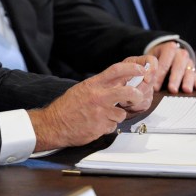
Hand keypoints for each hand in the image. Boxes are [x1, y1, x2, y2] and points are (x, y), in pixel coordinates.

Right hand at [28, 56, 155, 151]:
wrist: (54, 124)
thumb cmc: (66, 107)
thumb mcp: (82, 89)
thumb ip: (100, 86)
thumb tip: (117, 82)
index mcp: (93, 84)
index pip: (117, 70)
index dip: (132, 68)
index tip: (141, 69)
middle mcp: (98, 96)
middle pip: (128, 92)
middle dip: (137, 95)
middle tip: (137, 97)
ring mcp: (100, 112)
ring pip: (121, 113)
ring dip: (116, 115)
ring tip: (104, 116)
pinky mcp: (100, 127)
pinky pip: (112, 126)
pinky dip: (107, 126)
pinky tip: (97, 124)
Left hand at [148, 41, 195, 93]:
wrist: (169, 51)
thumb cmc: (157, 57)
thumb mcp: (151, 56)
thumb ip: (147, 65)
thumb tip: (141, 76)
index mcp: (169, 48)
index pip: (164, 63)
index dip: (159, 75)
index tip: (155, 87)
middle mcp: (180, 54)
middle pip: (178, 66)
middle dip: (175, 79)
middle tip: (172, 89)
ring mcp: (188, 61)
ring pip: (189, 71)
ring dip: (188, 81)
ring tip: (186, 90)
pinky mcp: (194, 69)